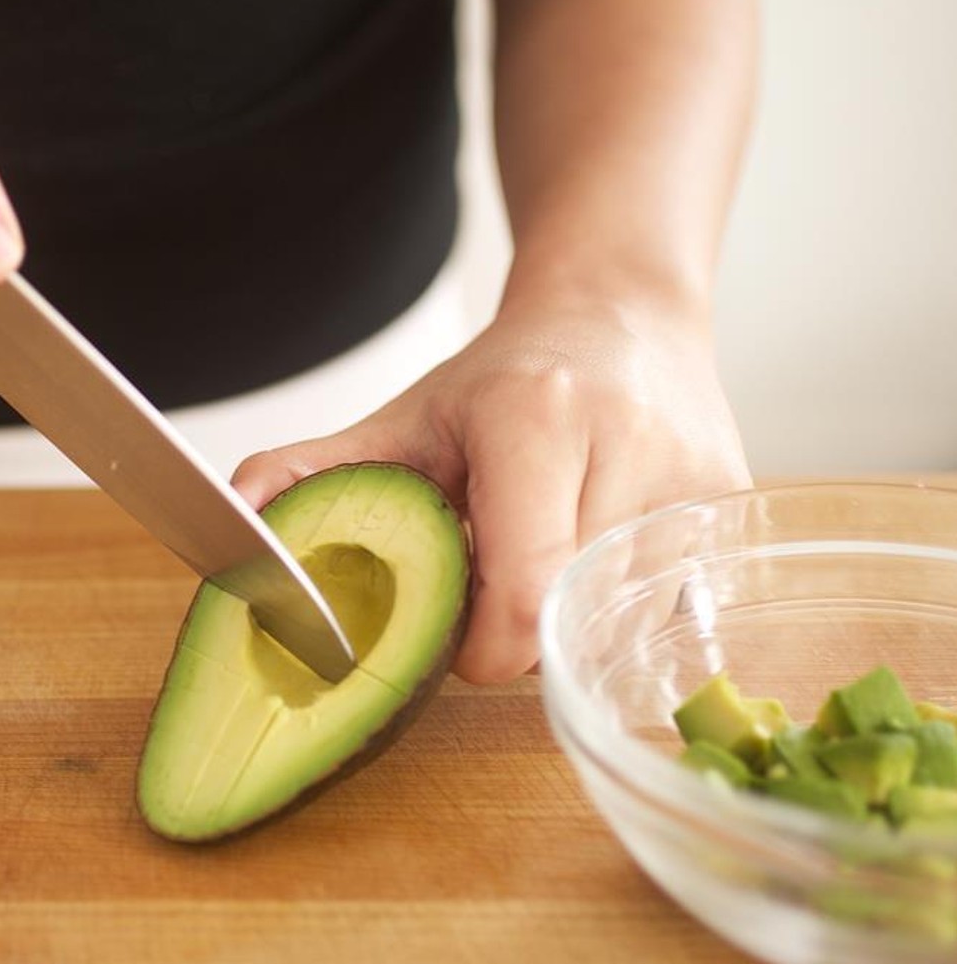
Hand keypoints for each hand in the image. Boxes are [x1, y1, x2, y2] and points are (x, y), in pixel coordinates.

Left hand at [232, 285, 751, 683]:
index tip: (461, 644)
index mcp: (536, 420)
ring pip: (614, 624)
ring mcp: (694, 485)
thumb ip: (316, 474)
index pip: (522, 592)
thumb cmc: (504, 378)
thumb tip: (233, 521)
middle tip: (494, 579)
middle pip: (563, 622)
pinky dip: (617, 605)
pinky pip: (663, 610)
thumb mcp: (404, 419)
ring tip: (545, 548)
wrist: (622, 317)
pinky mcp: (731, 514)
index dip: (483, 647)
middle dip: (514, 630)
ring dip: (566, 617)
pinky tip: (597, 545)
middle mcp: (629, 448)